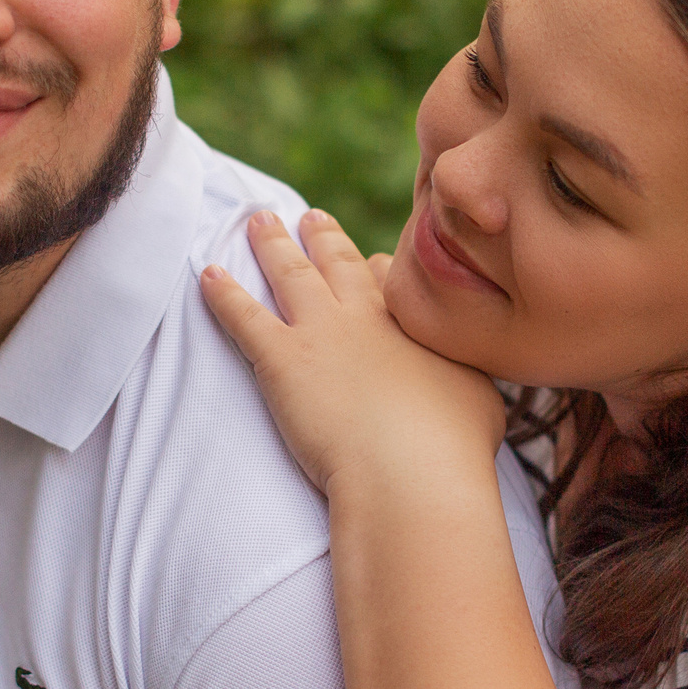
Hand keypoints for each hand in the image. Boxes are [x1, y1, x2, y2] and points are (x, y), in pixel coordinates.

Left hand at [203, 209, 506, 498]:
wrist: (411, 471)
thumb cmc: (453, 447)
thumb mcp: (481, 401)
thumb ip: (469, 378)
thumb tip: (471, 382)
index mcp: (411, 323)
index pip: (389, 278)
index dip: (375, 268)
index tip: (368, 260)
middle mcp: (364, 316)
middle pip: (338, 262)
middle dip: (322, 237)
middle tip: (309, 217)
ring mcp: (320, 333)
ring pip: (289, 274)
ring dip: (271, 245)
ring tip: (258, 221)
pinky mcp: (282, 361)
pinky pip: (243, 318)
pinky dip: (222, 295)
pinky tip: (207, 274)